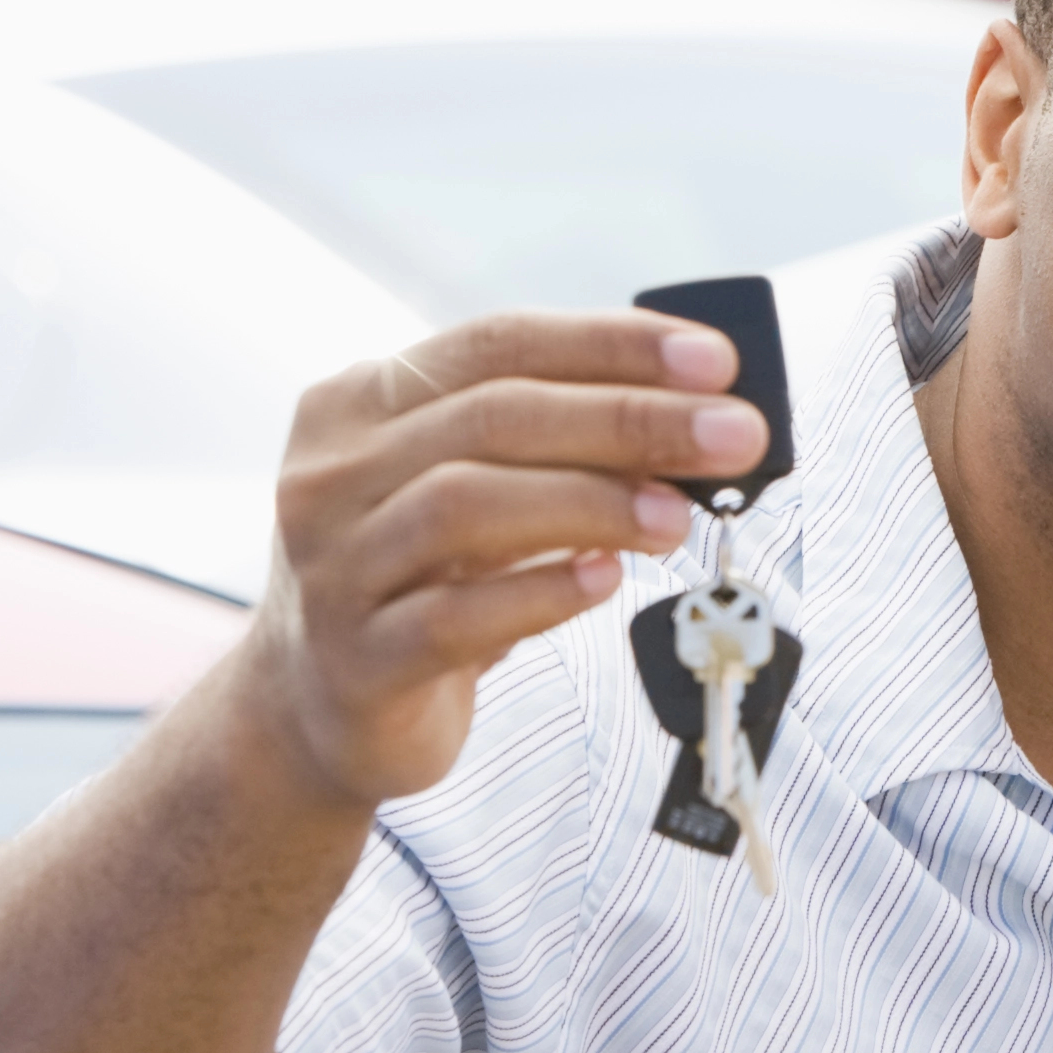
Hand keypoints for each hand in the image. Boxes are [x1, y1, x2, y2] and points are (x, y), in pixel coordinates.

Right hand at [233, 310, 758, 814]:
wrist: (318, 708)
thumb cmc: (419, 582)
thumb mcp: (472, 493)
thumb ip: (554, 450)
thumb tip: (696, 420)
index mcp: (360, 405)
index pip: (497, 344)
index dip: (610, 344)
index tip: (715, 361)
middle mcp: (332, 473)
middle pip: (492, 417)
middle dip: (629, 418)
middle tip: (734, 435)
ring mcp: (334, 566)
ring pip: (465, 504)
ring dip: (591, 501)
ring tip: (681, 517)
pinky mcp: (358, 659)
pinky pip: (453, 617)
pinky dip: (539, 592)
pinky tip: (607, 580)